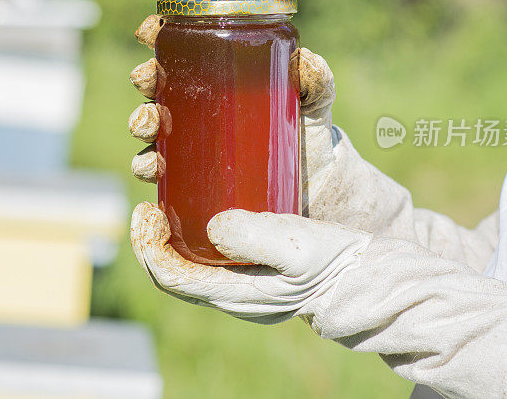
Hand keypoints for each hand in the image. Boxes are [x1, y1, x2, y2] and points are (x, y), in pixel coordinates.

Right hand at [128, 22, 410, 231]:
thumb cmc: (306, 132)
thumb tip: (307, 63)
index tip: (147, 31)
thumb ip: (316, 82)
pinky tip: (150, 170)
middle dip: (145, 79)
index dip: (158, 34)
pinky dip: (145, 169)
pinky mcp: (191, 181)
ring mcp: (190, 145)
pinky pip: (159, 174)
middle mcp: (196, 109)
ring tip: (147, 126)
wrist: (313, 187)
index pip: (180, 50)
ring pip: (153, 129)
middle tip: (146, 81)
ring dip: (142, 123)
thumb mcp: (313, 103)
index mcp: (217, 78)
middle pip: (158, 86)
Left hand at [130, 202, 370, 323]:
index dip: (150, 248)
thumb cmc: (333, 261)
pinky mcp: (247, 276)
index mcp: (238, 296)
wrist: (360, 276)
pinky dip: (187, 243)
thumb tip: (212, 227)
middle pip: (173, 277)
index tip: (146, 212)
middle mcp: (231, 298)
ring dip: (166, 243)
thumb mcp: (299, 246)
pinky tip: (192, 217)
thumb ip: (256, 237)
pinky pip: (204, 265)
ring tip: (160, 209)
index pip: (175, 279)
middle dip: (151, 244)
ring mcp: (238, 290)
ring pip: (186, 271)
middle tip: (146, 207)